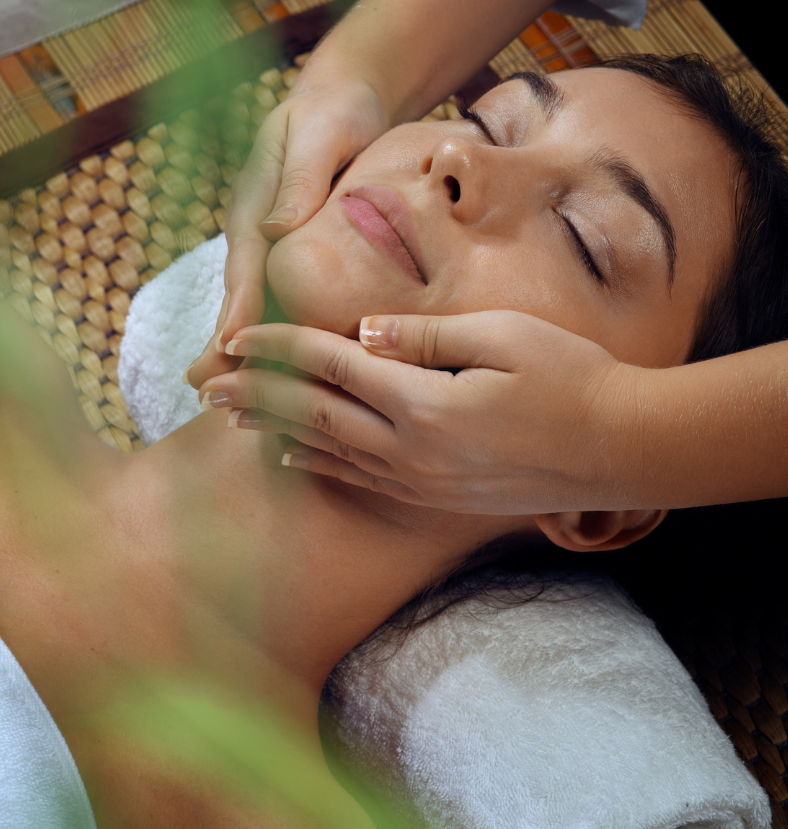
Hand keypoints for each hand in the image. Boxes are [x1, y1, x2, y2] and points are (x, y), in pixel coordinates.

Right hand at [186, 0, 558, 389]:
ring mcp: (272, 246)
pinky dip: (278, 333)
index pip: (243, 270)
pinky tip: (284, 369)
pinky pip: (283, 299)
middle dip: (224, 346)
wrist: (348, 96)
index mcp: (254, 210)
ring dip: (248, 349)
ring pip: (257, 305)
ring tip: (236, 399)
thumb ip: (298, 178)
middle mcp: (257, 234)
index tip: (228, 351)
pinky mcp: (296, 254)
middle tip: (208, 393)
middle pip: (240, 298)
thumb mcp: (317, 134)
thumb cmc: (333, 112)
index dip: (236, 312)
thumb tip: (277, 230)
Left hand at [196, 311, 643, 514]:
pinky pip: (357, 480)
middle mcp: (409, 450)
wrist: (623, 451)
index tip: (235, 337)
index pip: (328, 366)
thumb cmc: (572, 379)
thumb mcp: (504, 338)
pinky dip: (315, 465)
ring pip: (325, 453)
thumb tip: (363, 332)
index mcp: (422, 402)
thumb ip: (426, 336)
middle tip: (205, 382)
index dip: (277, 348)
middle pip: (310, 416)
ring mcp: (419, 480)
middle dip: (254, 395)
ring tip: (231, 418)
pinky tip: (290, 458)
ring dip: (273, 432)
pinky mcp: (432, 497)